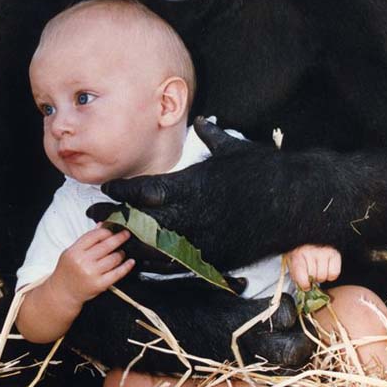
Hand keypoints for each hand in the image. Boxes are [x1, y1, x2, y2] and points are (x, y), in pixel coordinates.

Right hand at [50, 226, 133, 306]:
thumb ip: (87, 239)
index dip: (107, 231)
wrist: (63, 293)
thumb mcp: (71, 252)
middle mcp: (83, 262)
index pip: (95, 235)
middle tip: (126, 234)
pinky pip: (117, 273)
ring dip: (121, 253)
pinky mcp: (100, 284)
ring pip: (113, 258)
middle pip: (106, 245)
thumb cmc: (67, 271)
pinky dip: (126, 266)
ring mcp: (92, 273)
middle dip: (119, 238)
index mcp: (75, 251)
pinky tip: (130, 262)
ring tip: (121, 252)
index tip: (113, 230)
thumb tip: (101, 225)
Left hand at [87, 117, 283, 270]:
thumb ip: (212, 137)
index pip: (143, 189)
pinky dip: (156, 264)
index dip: (121, 189)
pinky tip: (142, 263)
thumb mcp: (235, 149)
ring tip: (109, 239)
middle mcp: (190, 214)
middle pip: (139, 221)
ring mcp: (201, 239)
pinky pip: (178, 265)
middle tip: (91, 215)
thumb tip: (203, 122)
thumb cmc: (265, 171)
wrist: (295, 202)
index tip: (105, 186)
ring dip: (128, 242)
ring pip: (153, 247)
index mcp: (190, 184)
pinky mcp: (215, 257)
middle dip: (113, 217)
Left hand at [286, 244, 340, 290]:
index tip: (305, 284)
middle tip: (311, 271)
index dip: (304, 284)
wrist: (308, 239)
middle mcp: (311, 251)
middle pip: (314, 278)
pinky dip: (331, 274)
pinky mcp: (335, 253)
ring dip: (321, 276)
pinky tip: (326, 268)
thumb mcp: (293, 264)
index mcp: (297, 254)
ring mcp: (323, 252)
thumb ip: (297, 277)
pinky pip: (334, 273)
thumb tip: (306, 289)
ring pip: (324, 276)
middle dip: (312, 278)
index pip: (302, 278)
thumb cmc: (300, 255)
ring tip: (318, 268)